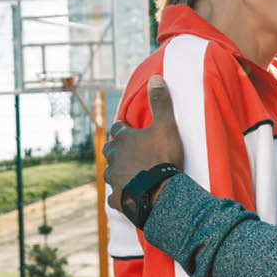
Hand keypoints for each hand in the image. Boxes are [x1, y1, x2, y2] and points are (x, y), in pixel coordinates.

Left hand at [103, 74, 183, 210]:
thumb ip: (160, 102)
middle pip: (110, 149)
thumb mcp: (166, 126)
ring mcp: (114, 179)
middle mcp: (113, 158)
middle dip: (117, 149)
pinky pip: (114, 197)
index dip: (125, 128)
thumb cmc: (162, 158)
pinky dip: (119, 195)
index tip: (131, 129)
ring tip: (128, 173)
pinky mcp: (118, 199)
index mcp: (123, 139)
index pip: (118, 128)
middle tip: (128, 151)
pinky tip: (125, 197)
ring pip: (110, 172)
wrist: (160, 193)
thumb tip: (155, 77)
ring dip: (117, 171)